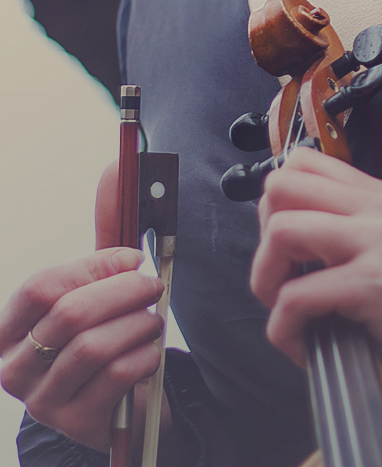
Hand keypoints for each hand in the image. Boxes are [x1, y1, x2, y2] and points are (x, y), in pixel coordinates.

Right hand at [0, 161, 164, 453]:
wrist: (123, 409)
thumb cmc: (104, 340)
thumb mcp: (95, 297)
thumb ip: (102, 247)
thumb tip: (118, 172)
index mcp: (10, 330)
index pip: (41, 287)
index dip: (92, 267)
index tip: (130, 258)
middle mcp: (15, 368)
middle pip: (70, 314)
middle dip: (122, 291)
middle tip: (151, 284)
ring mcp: (44, 402)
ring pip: (95, 346)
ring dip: (137, 323)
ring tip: (153, 317)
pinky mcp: (78, 424)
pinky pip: (117, 375)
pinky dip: (145, 354)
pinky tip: (151, 349)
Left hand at [250, 148, 381, 386]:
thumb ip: (364, 230)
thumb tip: (301, 238)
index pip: (304, 161)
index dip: (278, 203)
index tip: (288, 248)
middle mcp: (381, 207)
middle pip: (283, 184)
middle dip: (263, 236)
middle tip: (281, 279)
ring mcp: (380, 241)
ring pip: (281, 229)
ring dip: (266, 278)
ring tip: (286, 311)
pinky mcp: (376, 283)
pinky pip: (296, 295)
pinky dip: (283, 327)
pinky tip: (304, 344)